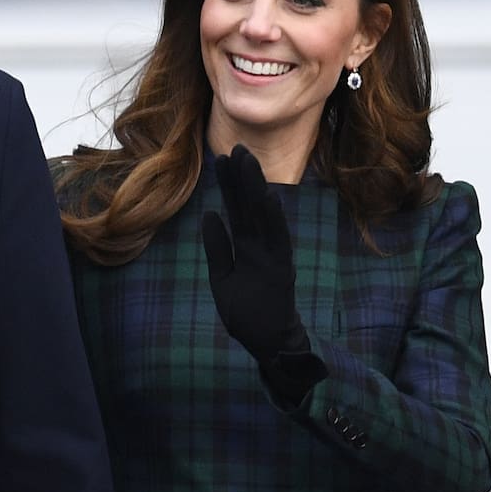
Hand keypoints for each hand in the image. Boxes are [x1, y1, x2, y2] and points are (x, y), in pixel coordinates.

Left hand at [200, 144, 309, 364]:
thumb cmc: (247, 312)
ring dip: (256, 189)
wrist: (269, 344)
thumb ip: (217, 248)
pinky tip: (268, 198)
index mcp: (247, 246)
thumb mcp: (222, 278)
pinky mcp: (281, 270)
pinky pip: (277, 241)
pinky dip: (273, 220)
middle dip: (243, 178)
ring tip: (248, 162)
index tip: (222, 158)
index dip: (230, 185)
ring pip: (263, 216)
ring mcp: (272, 256)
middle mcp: (261, 245)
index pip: (237, 209)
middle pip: (249, 206)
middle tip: (236, 147)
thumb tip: (210, 215)